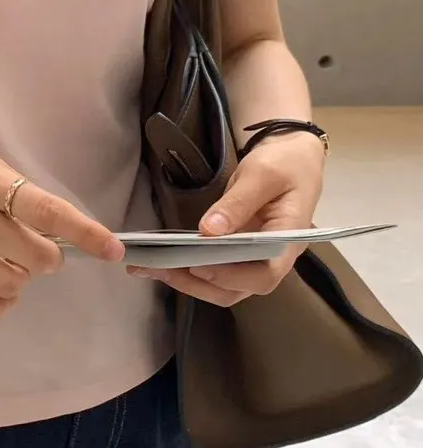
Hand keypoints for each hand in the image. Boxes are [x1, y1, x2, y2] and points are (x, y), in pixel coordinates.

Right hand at [0, 137, 123, 321]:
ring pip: (11, 285)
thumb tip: (51, 231)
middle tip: (32, 251)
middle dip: (46, 259)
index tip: (112, 250)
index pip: (48, 212)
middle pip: (35, 257)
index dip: (85, 233)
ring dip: (20, 280)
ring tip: (5, 265)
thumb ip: (14, 194)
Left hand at [128, 132, 325, 306]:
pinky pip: (217, 273)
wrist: (293, 158)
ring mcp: (257, 261)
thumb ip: (238, 202)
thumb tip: (209, 231)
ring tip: (154, 268)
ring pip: (225, 288)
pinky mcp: (240, 256)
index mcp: (289, 240)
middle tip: (161, 268)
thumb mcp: (261, 174)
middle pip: (239, 289)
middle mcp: (275, 259)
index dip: (231, 276)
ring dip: (190, 282)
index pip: (265, 274)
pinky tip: (165, 264)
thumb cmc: (285, 163)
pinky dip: (191, 273)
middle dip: (199, 283)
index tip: (198, 264)